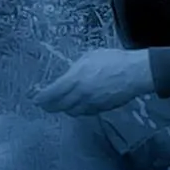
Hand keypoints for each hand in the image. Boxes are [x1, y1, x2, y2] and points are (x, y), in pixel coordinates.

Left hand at [32, 48, 153, 114]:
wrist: (134, 73)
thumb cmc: (113, 60)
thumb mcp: (90, 56)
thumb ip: (76, 68)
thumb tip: (69, 75)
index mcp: (75, 79)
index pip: (51, 94)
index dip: (41, 98)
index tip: (35, 98)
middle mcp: (80, 95)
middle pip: (58, 106)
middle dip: (49, 106)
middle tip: (44, 104)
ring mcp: (91, 104)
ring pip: (71, 112)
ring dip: (64, 108)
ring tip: (62, 103)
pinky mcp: (101, 109)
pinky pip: (85, 112)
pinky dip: (79, 109)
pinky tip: (80, 104)